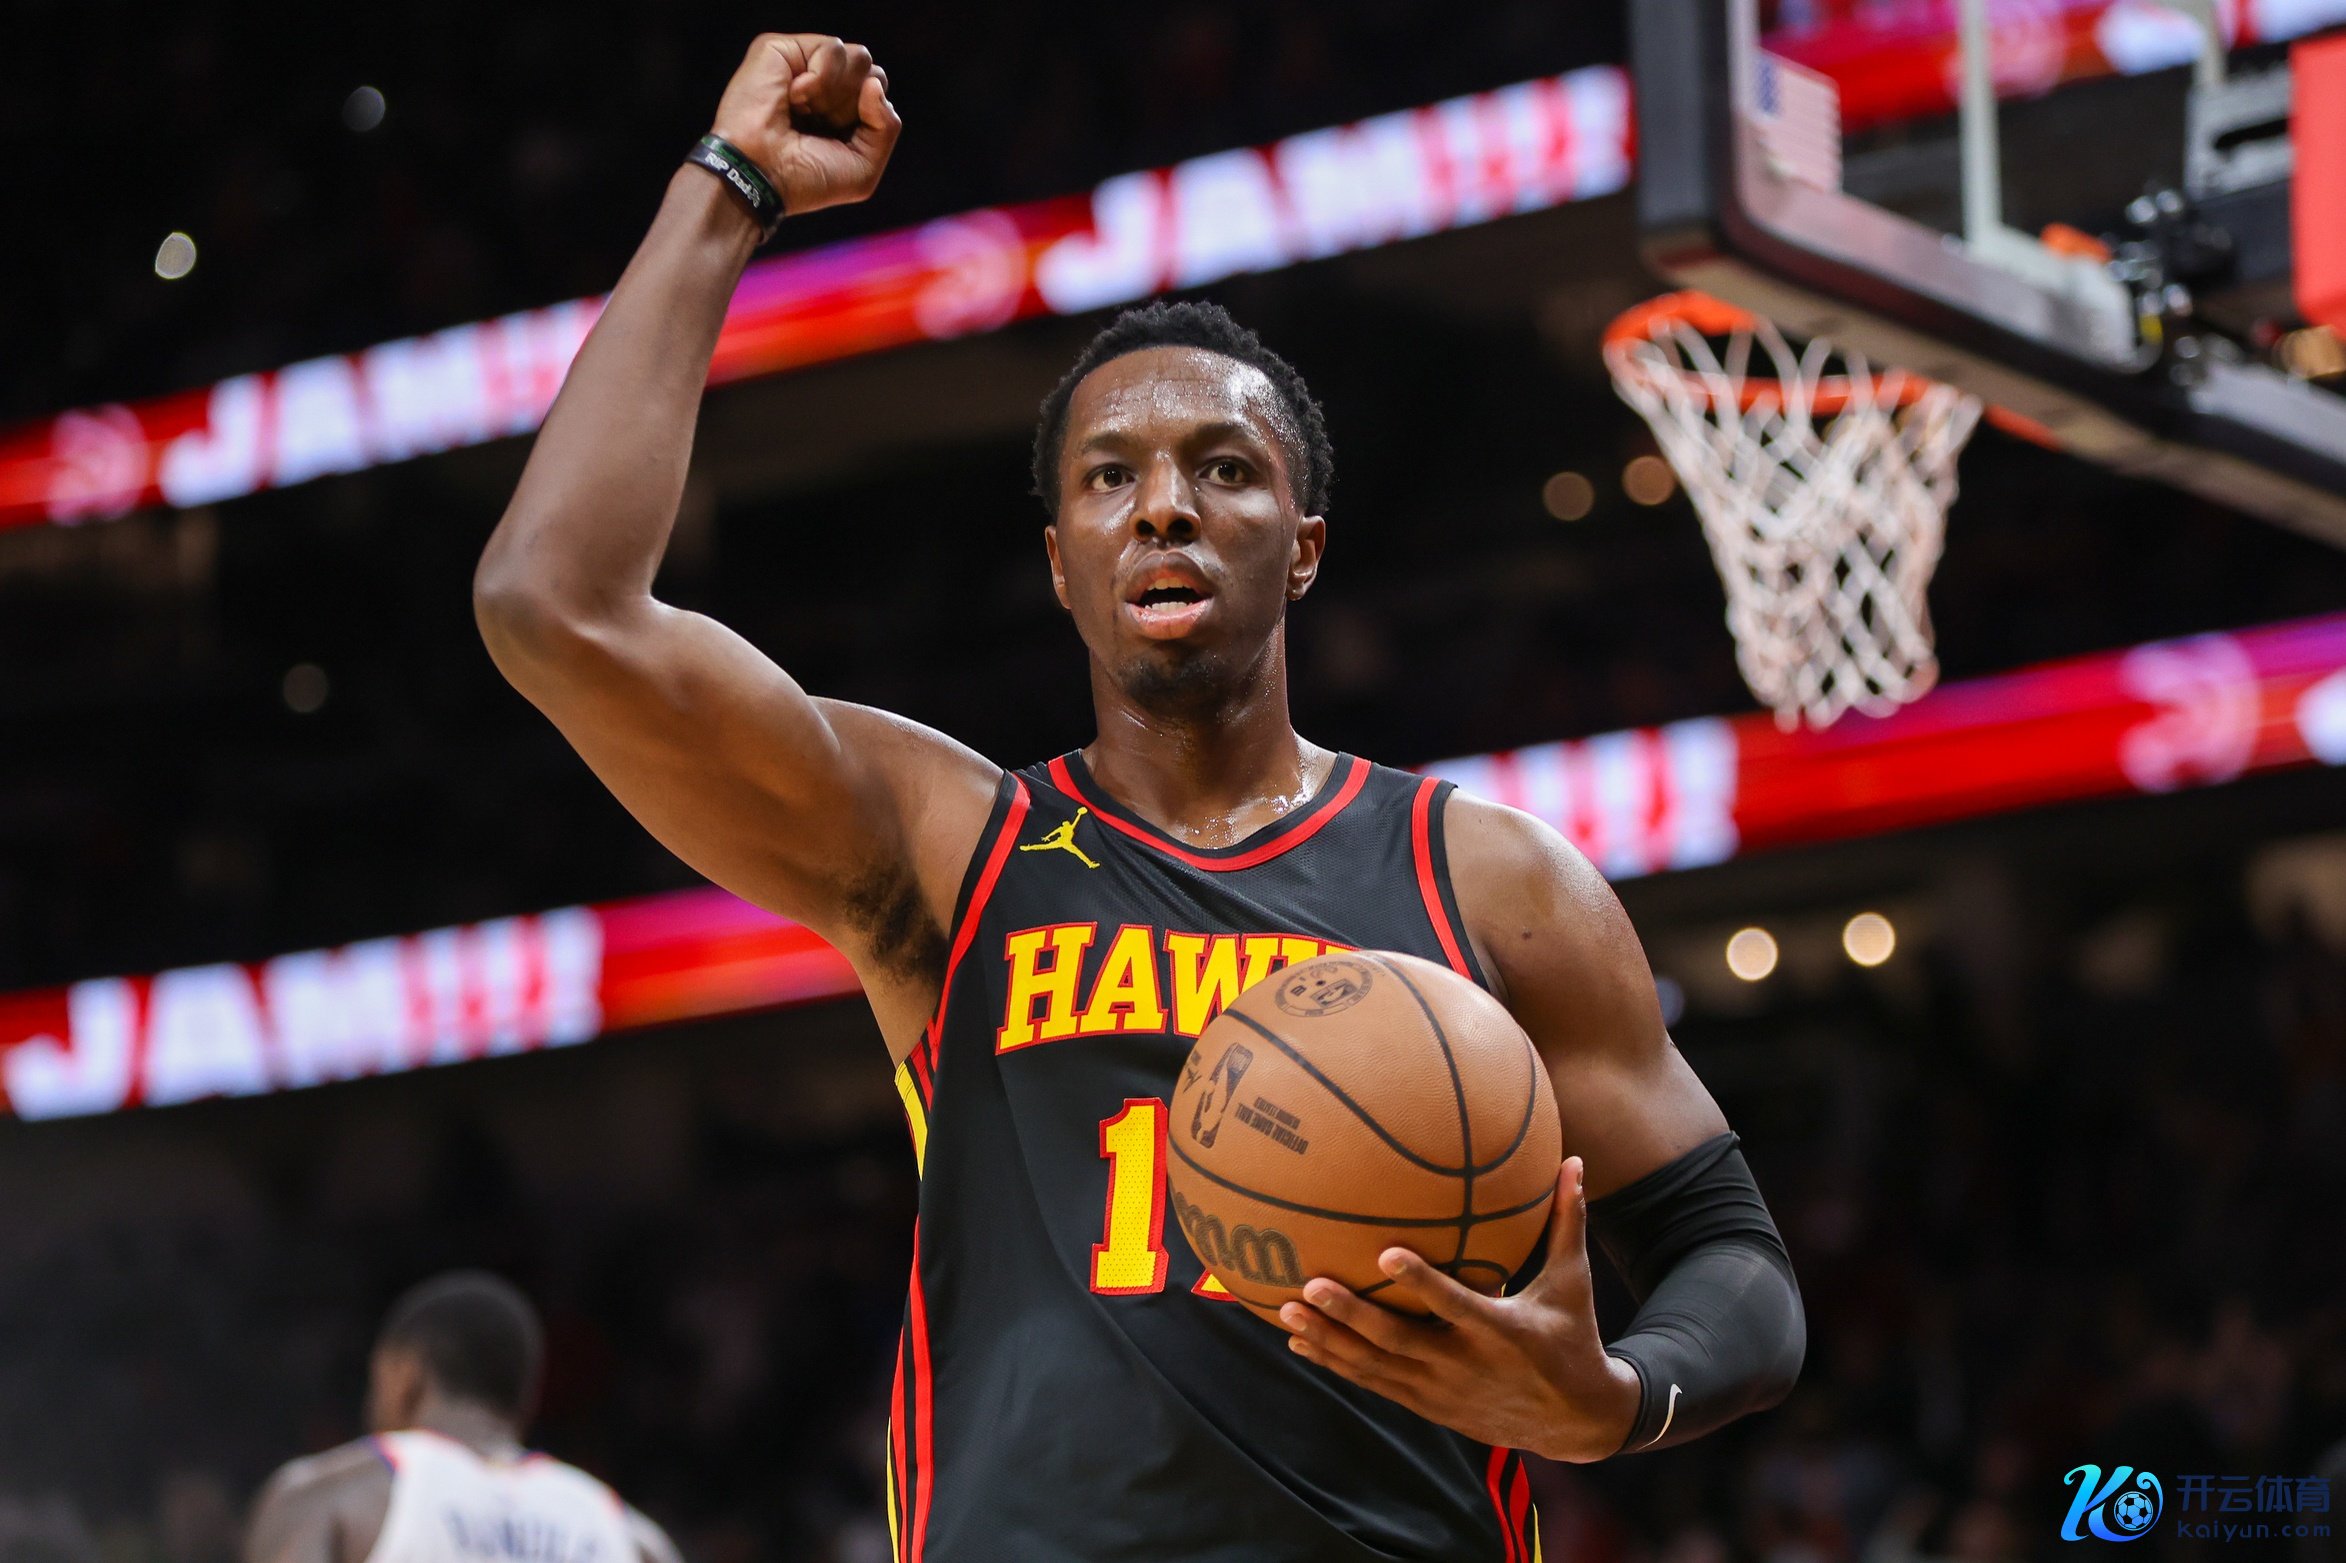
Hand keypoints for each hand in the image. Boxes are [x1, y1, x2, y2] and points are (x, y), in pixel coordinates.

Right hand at [710, 34, 900, 216]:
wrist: (762, 176)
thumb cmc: (805, 179)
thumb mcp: (864, 165)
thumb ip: (887, 126)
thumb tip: (873, 83)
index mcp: (840, 108)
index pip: (878, 89)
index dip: (868, 117)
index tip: (836, 140)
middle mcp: (822, 83)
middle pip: (871, 71)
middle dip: (854, 106)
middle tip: (819, 126)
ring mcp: (802, 64)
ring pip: (859, 57)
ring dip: (837, 94)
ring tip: (804, 111)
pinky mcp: (782, 49)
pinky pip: (832, 48)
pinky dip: (820, 79)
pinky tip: (794, 97)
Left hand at [1278, 1156, 1641, 1463]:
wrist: (1576, 1421)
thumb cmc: (1572, 1336)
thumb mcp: (1573, 1283)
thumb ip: (1567, 1221)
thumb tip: (1574, 1158)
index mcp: (1502, 1331)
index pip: (1455, 1305)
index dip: (1421, 1284)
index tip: (1385, 1254)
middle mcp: (1465, 1365)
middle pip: (1398, 1341)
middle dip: (1351, 1316)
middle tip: (1309, 1286)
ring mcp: (1442, 1391)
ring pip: (1376, 1368)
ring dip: (1330, 1342)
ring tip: (1286, 1313)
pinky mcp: (1429, 1406)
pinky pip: (1376, 1384)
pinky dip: (1338, 1364)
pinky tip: (1301, 1342)